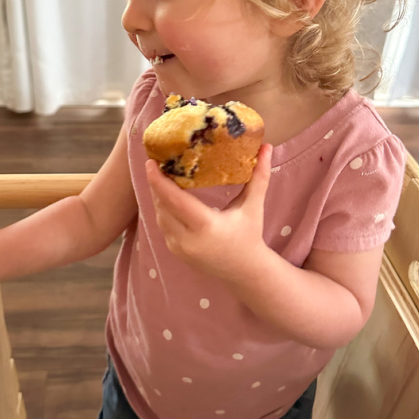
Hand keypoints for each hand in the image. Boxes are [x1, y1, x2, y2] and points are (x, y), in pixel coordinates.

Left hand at [145, 144, 272, 280]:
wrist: (245, 271)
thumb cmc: (249, 235)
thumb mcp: (253, 206)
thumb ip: (259, 177)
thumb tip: (266, 147)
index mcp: (207, 226)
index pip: (175, 201)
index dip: (159, 182)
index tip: (151, 163)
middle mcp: (189, 239)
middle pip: (162, 206)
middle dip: (156, 184)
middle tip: (156, 163)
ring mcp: (179, 248)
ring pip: (159, 216)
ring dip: (158, 196)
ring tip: (160, 175)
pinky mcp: (175, 251)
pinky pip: (162, 226)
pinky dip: (162, 209)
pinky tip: (165, 195)